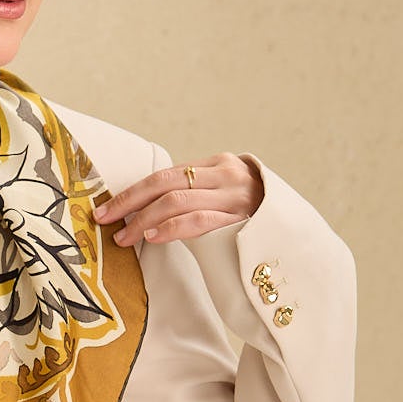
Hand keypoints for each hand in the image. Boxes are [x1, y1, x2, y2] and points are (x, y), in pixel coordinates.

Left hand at [93, 152, 263, 244]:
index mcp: (219, 165)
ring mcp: (235, 197)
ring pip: (177, 200)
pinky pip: (199, 220)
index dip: (132, 192)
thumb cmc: (255, 220)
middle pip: (164, 183)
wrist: (299, 235)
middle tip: (103, 219)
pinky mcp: (240, 221)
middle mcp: (227, 175)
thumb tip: (147, 208)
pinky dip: (171, 227)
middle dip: (128, 201)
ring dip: (144, 219)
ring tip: (124, 236)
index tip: (107, 208)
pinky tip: (152, 237)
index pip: (165, 175)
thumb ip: (197, 194)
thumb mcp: (227, 195)